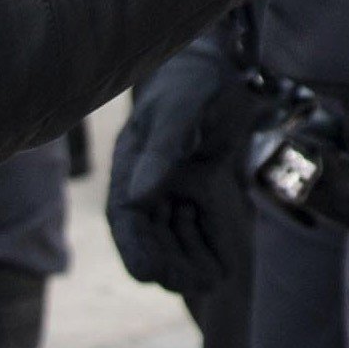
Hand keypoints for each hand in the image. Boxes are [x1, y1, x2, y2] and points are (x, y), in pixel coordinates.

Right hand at [105, 38, 252, 297]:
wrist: (223, 63)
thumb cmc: (192, 80)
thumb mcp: (178, 112)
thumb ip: (160, 152)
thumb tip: (141, 198)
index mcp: (131, 162)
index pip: (125, 215)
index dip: (133, 247)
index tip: (146, 275)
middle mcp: (149, 179)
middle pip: (152, 233)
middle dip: (170, 261)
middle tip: (194, 284)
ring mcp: (175, 183)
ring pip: (176, 233)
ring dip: (189, 259)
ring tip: (212, 280)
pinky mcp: (200, 183)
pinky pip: (200, 222)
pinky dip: (208, 244)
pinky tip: (222, 266)